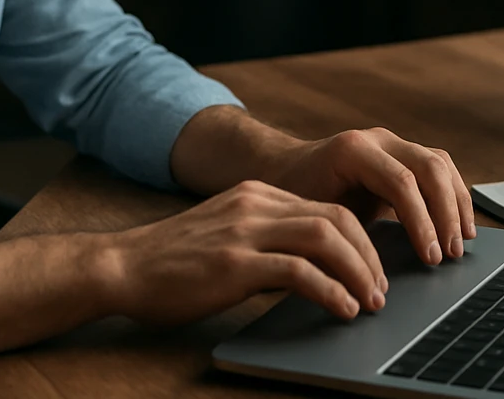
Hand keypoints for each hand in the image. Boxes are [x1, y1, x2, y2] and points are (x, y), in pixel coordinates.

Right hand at [101, 179, 388, 324]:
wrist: (121, 267)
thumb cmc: (173, 262)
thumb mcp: (228, 236)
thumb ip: (268, 241)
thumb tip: (316, 270)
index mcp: (257, 194)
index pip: (327, 207)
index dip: (361, 240)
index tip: (375, 270)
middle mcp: (256, 204)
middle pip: (335, 219)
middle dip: (369, 256)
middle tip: (382, 289)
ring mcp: (245, 231)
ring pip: (325, 238)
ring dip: (358, 272)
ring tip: (370, 302)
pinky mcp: (234, 262)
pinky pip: (298, 271)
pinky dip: (330, 291)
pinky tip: (341, 309)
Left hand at [264, 127, 476, 266]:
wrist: (283, 169)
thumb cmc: (294, 197)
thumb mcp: (312, 217)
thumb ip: (341, 238)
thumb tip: (368, 279)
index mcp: (352, 150)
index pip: (401, 182)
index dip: (421, 222)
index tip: (430, 258)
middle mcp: (377, 139)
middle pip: (429, 168)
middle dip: (445, 214)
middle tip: (450, 255)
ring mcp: (392, 142)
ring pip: (440, 164)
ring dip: (456, 204)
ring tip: (461, 243)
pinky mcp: (402, 153)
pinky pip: (439, 167)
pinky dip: (454, 195)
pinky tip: (460, 224)